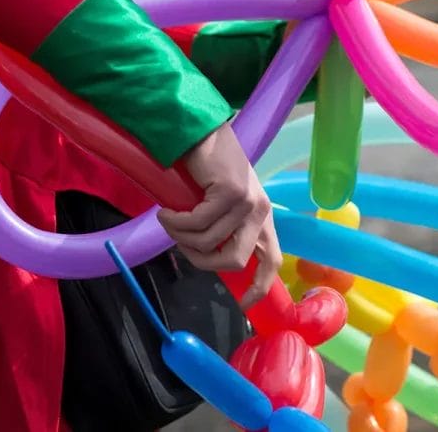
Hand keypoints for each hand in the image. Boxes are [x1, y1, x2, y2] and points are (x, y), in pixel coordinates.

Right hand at [157, 124, 281, 308]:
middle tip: (182, 247)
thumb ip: (226, 230)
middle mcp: (260, 211)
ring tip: (169, 220)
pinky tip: (166, 210)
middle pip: (234, 260)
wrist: (203, 132)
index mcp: (262, 218)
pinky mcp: (231, 192)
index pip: (271, 260)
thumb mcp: (224, 204)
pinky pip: (196, 223)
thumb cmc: (209, 169)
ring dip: (180, 237)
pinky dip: (175, 222)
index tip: (243, 305)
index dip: (260, 286)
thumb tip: (211, 260)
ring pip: (208, 242)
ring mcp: (248, 201)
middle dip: (202, 261)